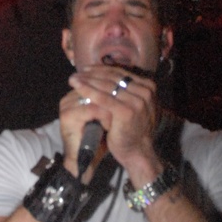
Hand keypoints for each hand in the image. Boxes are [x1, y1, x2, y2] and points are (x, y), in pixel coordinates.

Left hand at [59, 61, 160, 183]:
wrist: (138, 152)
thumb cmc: (132, 129)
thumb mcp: (134, 105)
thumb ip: (126, 91)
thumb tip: (105, 74)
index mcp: (149, 87)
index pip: (121, 73)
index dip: (102, 70)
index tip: (86, 69)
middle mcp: (146, 91)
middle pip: (113, 78)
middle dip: (93, 74)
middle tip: (77, 73)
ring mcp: (137, 101)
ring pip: (107, 86)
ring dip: (87, 80)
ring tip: (73, 79)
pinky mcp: (126, 111)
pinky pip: (103, 98)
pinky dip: (88, 91)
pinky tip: (77, 87)